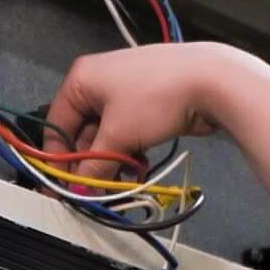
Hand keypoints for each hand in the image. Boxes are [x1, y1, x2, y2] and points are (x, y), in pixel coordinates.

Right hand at [48, 43, 253, 180]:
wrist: (212, 80)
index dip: (59, 159)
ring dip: (113, 161)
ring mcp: (124, 90)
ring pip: (107, 135)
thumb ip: (94, 166)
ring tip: (123, 180)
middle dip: (91, 163)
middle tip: (97, 190)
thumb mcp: (118, 136)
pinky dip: (130, 150)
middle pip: (83, 133)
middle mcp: (99, 81)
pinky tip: (140, 166)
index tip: (64, 188)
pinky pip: (127, 132)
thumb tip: (79, 190)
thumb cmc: (155, 98)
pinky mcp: (146, 102)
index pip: (57, 126)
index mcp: (81, 79)